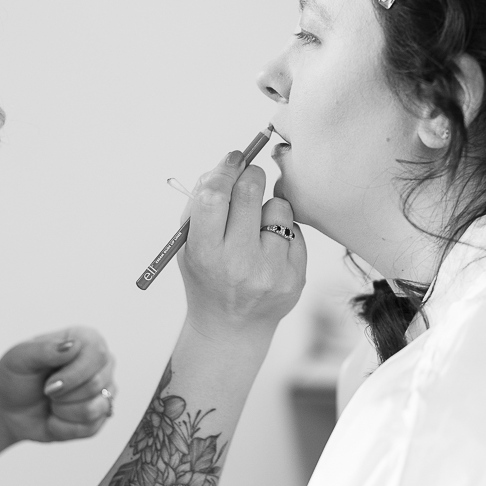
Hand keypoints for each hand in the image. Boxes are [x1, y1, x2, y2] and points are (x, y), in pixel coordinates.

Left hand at [0, 326, 115, 442]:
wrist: (8, 408)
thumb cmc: (16, 377)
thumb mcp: (19, 357)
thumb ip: (45, 349)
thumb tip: (74, 346)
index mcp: (87, 340)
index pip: (96, 355)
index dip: (72, 375)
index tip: (48, 385)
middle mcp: (102, 364)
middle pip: (96, 384)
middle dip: (62, 395)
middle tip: (47, 391)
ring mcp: (105, 391)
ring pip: (94, 409)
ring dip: (62, 411)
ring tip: (52, 403)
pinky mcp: (100, 417)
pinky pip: (90, 428)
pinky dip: (63, 427)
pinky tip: (55, 417)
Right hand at [178, 151, 306, 335]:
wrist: (232, 327)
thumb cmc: (207, 275)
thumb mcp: (189, 244)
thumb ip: (201, 201)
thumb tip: (230, 162)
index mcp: (205, 253)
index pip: (213, 197)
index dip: (224, 170)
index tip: (233, 159)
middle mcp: (238, 264)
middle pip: (250, 192)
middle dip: (249, 174)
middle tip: (247, 175)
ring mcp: (271, 272)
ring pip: (279, 206)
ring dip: (268, 206)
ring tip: (256, 228)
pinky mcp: (296, 277)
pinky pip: (296, 229)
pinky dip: (283, 230)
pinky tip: (270, 249)